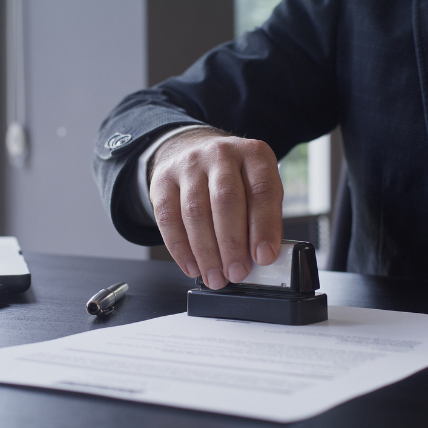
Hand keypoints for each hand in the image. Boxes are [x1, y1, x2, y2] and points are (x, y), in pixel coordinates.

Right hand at [148, 128, 283, 289]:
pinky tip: (192, 266)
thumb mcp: (257, 187)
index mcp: (253, 154)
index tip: (264, 257)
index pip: (262, 190)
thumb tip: (262, 257)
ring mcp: (189, 165)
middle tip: (237, 272)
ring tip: (216, 276)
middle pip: (226, 200)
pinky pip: (169, 218)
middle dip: (232, 244)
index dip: (264, 227)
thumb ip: (265, 218)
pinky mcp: (162, 180)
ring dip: (206, 252)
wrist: (193, 151)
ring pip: (195, 211)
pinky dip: (180, 248)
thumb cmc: (233, 178)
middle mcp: (221, 154)